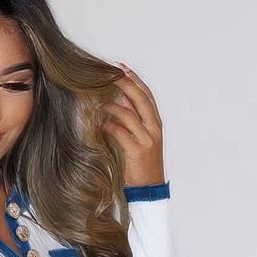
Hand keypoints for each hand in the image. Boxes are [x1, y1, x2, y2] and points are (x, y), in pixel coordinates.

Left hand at [101, 62, 165, 189]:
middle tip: (111, 74)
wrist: (150, 188)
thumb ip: (133, 118)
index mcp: (156, 122)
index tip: (122, 68)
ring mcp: (147, 139)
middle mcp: (154, 128)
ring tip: (100, 104)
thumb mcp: (141, 137)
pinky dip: (110, 126)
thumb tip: (121, 99)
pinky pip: (121, 133)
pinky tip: (102, 125)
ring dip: (113, 107)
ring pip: (129, 114)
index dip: (134, 79)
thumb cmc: (143, 163)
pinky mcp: (137, 150)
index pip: (146, 94)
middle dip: (125, 84)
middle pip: (140, 98)